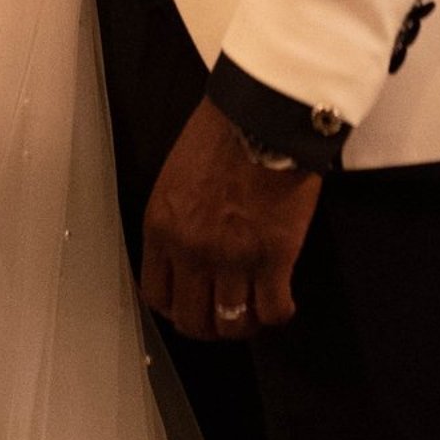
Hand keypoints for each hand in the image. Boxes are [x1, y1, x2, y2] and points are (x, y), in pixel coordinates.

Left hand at [141, 97, 320, 340]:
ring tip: (255, 311)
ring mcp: (233, 258)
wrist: (263, 115)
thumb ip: (177, 220)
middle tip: (224, 316)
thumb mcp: (177, 176)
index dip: (175, 308)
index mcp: (162, 227)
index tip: (190, 304)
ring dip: (244, 323)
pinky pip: (273, 311)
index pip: (156, 295)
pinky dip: (278, 314)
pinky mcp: (274, 257)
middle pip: (192, 319)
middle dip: (208, 325)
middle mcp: (191, 251)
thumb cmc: (221, 132)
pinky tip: (283, 302)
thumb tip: (189, 252)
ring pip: (232, 324)